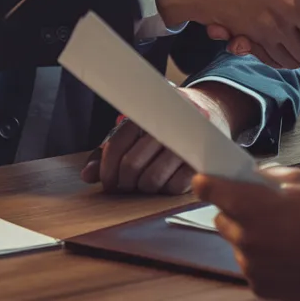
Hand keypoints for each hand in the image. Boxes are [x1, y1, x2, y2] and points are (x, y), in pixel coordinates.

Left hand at [80, 86, 230, 194]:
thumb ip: (111, 150)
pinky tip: (165, 181)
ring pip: (151, 180)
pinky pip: (173, 187)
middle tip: (125, 184)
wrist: (211, 114)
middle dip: (123, 182)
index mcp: (148, 111)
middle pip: (132, 164)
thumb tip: (88, 174)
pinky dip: (165, 189)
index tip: (107, 180)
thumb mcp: (137, 129)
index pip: (118, 143)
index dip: (107, 167)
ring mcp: (185, 143)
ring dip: (143, 187)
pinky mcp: (200, 162)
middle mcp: (167, 124)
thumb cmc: (166, 126)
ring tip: (145, 181)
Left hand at [193, 167, 299, 300]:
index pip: (208, 189)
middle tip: (262, 207)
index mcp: (251, 205)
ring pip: (236, 243)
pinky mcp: (260, 286)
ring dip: (249, 235)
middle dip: (236, 210)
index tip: (208, 179)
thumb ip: (270, 176)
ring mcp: (251, 265)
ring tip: (282, 233)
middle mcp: (244, 237)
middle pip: (221, 217)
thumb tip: (252, 176)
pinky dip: (262, 258)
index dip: (207, 181)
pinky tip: (287, 253)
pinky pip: (251, 265)